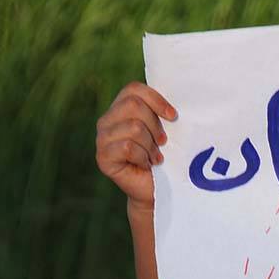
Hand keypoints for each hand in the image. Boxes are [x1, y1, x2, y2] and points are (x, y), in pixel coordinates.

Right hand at [95, 82, 176, 210]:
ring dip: (151, 145)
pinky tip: (146, 164)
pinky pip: (128, 147)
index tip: (173, 116)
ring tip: (154, 156)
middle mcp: (107, 120)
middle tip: (163, 142)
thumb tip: (175, 100)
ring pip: (133, 127)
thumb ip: (161, 112)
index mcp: (121, 108)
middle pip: (134, 106)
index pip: (133, 89)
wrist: (156, 189)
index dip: (156, 100)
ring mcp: (102, 138)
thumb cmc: (163, 157)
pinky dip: (143, 157)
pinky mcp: (102, 157)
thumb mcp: (165, 130)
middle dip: (155, 125)